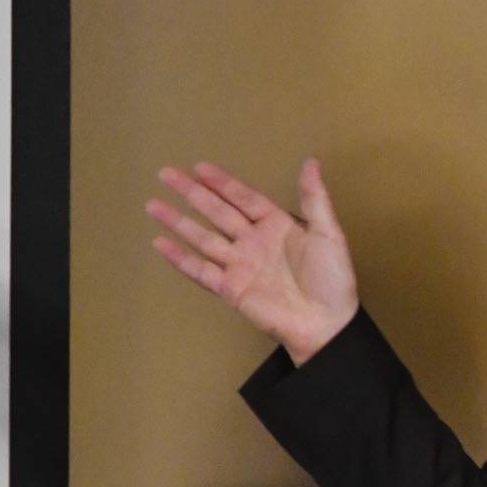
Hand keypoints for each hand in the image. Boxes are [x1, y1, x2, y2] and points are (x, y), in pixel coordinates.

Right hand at [147, 158, 359, 364]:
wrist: (326, 324)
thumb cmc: (333, 280)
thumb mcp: (330, 234)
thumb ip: (316, 199)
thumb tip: (312, 161)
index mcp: (277, 225)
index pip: (244, 198)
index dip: (223, 182)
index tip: (199, 166)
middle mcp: (254, 242)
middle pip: (217, 212)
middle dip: (192, 193)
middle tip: (167, 174)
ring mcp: (240, 265)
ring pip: (202, 237)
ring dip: (178, 221)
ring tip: (153, 205)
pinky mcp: (231, 288)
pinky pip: (200, 270)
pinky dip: (180, 258)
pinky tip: (160, 244)